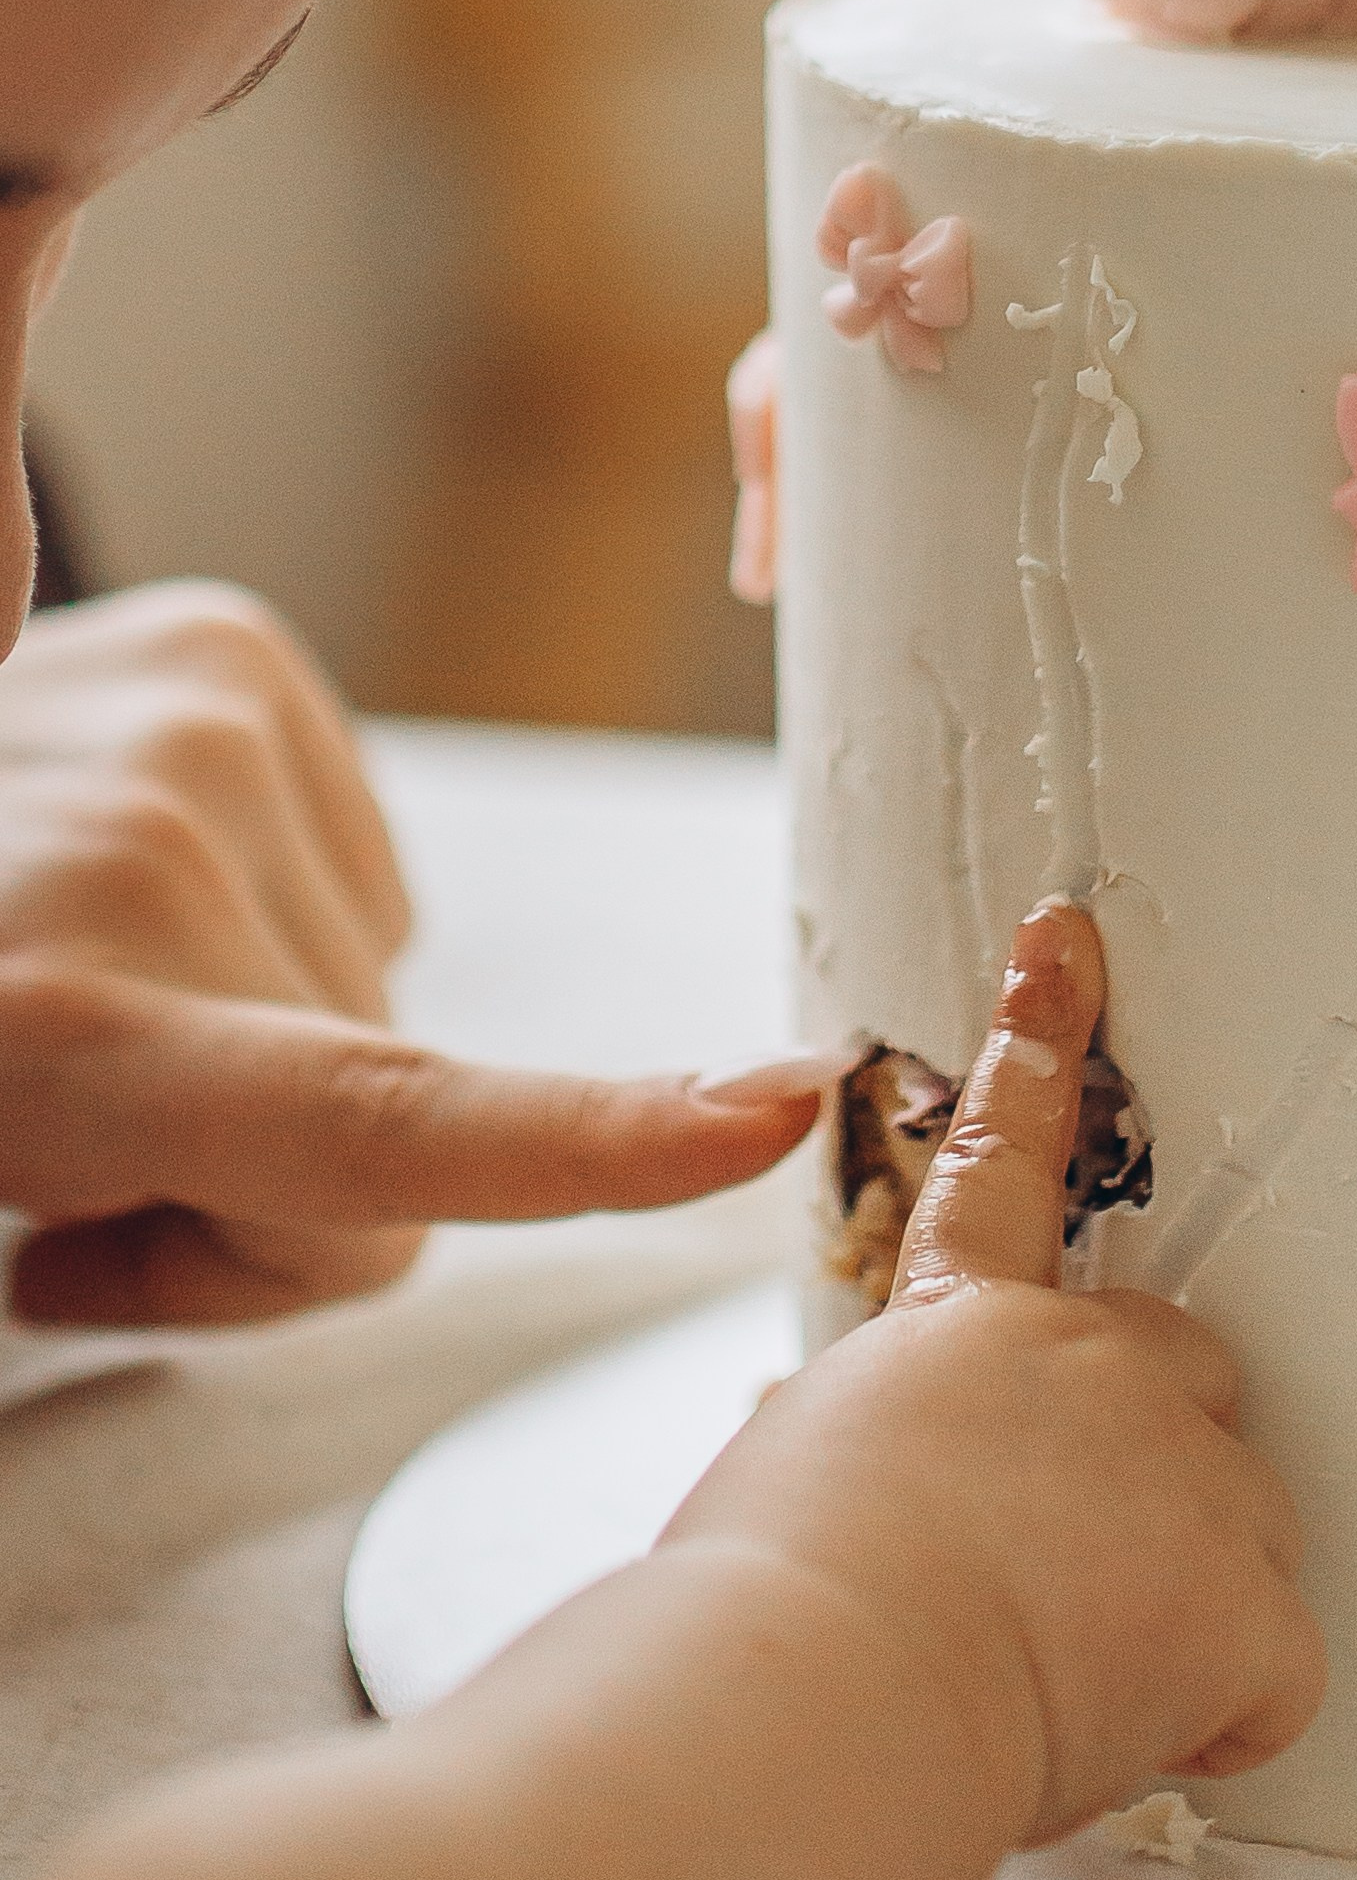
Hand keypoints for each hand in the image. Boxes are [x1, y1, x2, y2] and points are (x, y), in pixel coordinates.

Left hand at [0, 583, 829, 1327]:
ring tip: (89, 1002)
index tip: (757, 1117)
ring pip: (382, 986)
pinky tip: (133, 890)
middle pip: (390, 1120)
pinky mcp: (223, 645)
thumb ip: (211, 1234)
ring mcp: (194, 725)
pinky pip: (366, 863)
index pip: (381, 1124)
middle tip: (92, 1169)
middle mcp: (154, 859)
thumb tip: (364, 1191)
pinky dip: (277, 906)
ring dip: (265, 1030)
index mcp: (68, 1032)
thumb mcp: (8, 1201)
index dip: (585, 1144)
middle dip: (277, 1175)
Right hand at [666, 902, 1324, 1843]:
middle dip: (1149, 1462)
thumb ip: (865, 1448)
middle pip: (1183, 1374)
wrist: (815, 1691)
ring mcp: (1183, 1467)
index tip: (1063, 951)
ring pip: (1241, 1528)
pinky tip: (1119, 1732)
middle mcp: (1089, 1363)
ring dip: (1176, 1602)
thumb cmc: (762, 1615)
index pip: (999, 1163)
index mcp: (956, 1330)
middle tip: (1053, 1571)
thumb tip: (854, 1480)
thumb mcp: (790, 1480)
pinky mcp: (1243, 1592)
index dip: (1034, 1049)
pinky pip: (1275, 1671)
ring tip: (1046, 1678)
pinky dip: (1217, 1715)